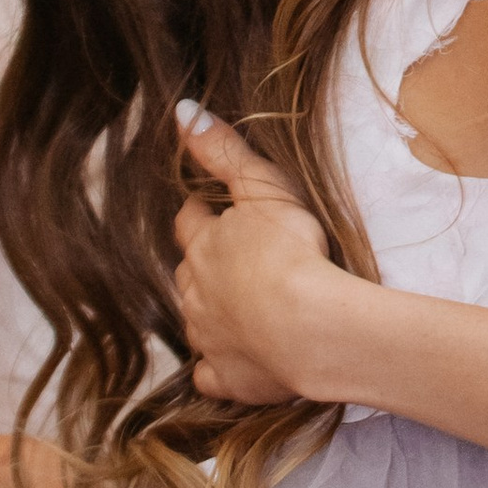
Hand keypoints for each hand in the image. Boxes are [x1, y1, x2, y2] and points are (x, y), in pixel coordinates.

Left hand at [172, 105, 340, 401]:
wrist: (306, 326)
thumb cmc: (290, 252)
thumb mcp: (264, 188)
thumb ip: (225, 151)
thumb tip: (182, 110)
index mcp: (204, 247)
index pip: (190, 223)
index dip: (200, 214)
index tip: (210, 209)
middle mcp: (195, 293)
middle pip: (187, 273)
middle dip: (202, 265)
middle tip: (228, 260)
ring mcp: (208, 337)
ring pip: (197, 321)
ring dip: (210, 312)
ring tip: (238, 307)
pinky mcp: (225, 376)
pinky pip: (211, 373)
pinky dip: (218, 367)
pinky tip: (233, 363)